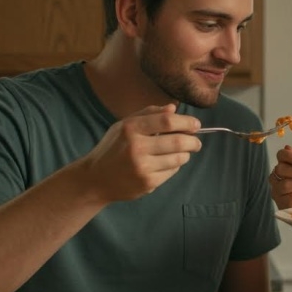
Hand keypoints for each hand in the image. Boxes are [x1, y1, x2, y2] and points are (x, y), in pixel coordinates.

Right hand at [76, 104, 201, 202]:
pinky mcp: (147, 182)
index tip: (195, 125)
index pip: (167, 121)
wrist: (95, 179)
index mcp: (131, 128)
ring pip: (178, 158)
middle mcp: (137, 147)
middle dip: (194, 141)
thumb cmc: (112, 149)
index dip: (186, 122)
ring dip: (185, 155)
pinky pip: (172, 172)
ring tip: (182, 153)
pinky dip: (174, 166)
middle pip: (178, 141)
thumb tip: (173, 108)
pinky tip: (165, 164)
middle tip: (196, 142)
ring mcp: (142, 166)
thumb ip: (148, 114)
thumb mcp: (123, 126)